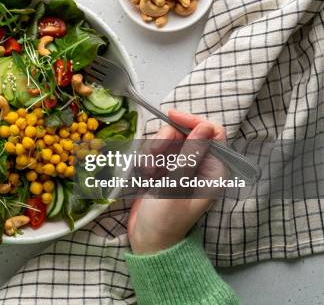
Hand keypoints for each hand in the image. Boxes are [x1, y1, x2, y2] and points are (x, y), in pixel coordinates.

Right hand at [127, 109, 225, 253]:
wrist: (147, 241)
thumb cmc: (165, 220)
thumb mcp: (177, 185)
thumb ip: (190, 154)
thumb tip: (205, 126)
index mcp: (213, 171)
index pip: (212, 132)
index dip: (192, 121)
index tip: (171, 117)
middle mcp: (199, 166)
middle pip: (183, 134)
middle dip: (164, 143)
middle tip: (153, 162)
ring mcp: (180, 167)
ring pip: (166, 141)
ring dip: (152, 154)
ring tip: (148, 175)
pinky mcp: (163, 170)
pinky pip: (153, 152)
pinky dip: (146, 161)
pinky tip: (144, 178)